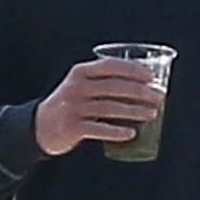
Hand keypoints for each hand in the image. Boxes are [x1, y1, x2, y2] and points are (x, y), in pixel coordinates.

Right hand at [34, 58, 164, 155]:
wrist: (39, 126)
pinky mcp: (72, 127)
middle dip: (140, 91)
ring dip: (134, 111)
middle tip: (160, 96)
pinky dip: (117, 131)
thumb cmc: (70, 104)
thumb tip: (145, 85)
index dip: (133, 70)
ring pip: (110, 108)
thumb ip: (105, 81)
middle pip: (114, 87)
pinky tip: (132, 133)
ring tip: (153, 114)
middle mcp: (76, 87)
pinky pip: (99, 129)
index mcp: (80, 72)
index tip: (152, 76)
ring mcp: (73, 108)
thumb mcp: (81, 85)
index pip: (110, 66)